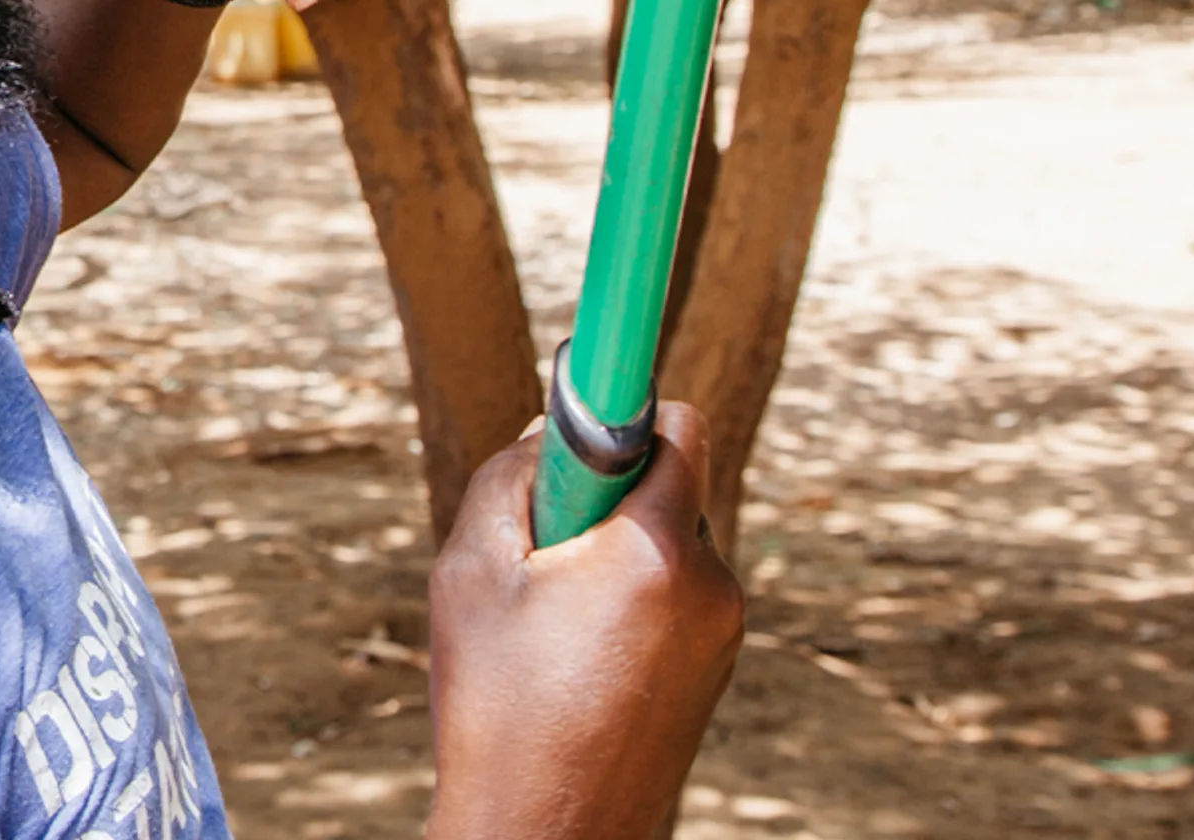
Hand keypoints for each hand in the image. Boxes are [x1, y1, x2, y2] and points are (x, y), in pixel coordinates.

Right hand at [424, 405, 745, 839]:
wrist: (547, 837)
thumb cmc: (499, 708)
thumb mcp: (470, 572)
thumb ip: (510, 478)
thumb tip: (550, 436)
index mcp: (657, 552)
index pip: (676, 425)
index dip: (624, 405)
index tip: (589, 398)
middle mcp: (712, 586)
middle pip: (667, 483)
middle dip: (605, 495)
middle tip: (540, 549)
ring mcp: (723, 635)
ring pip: (668, 542)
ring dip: (616, 554)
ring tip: (551, 624)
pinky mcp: (715, 671)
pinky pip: (676, 597)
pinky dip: (632, 602)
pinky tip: (577, 659)